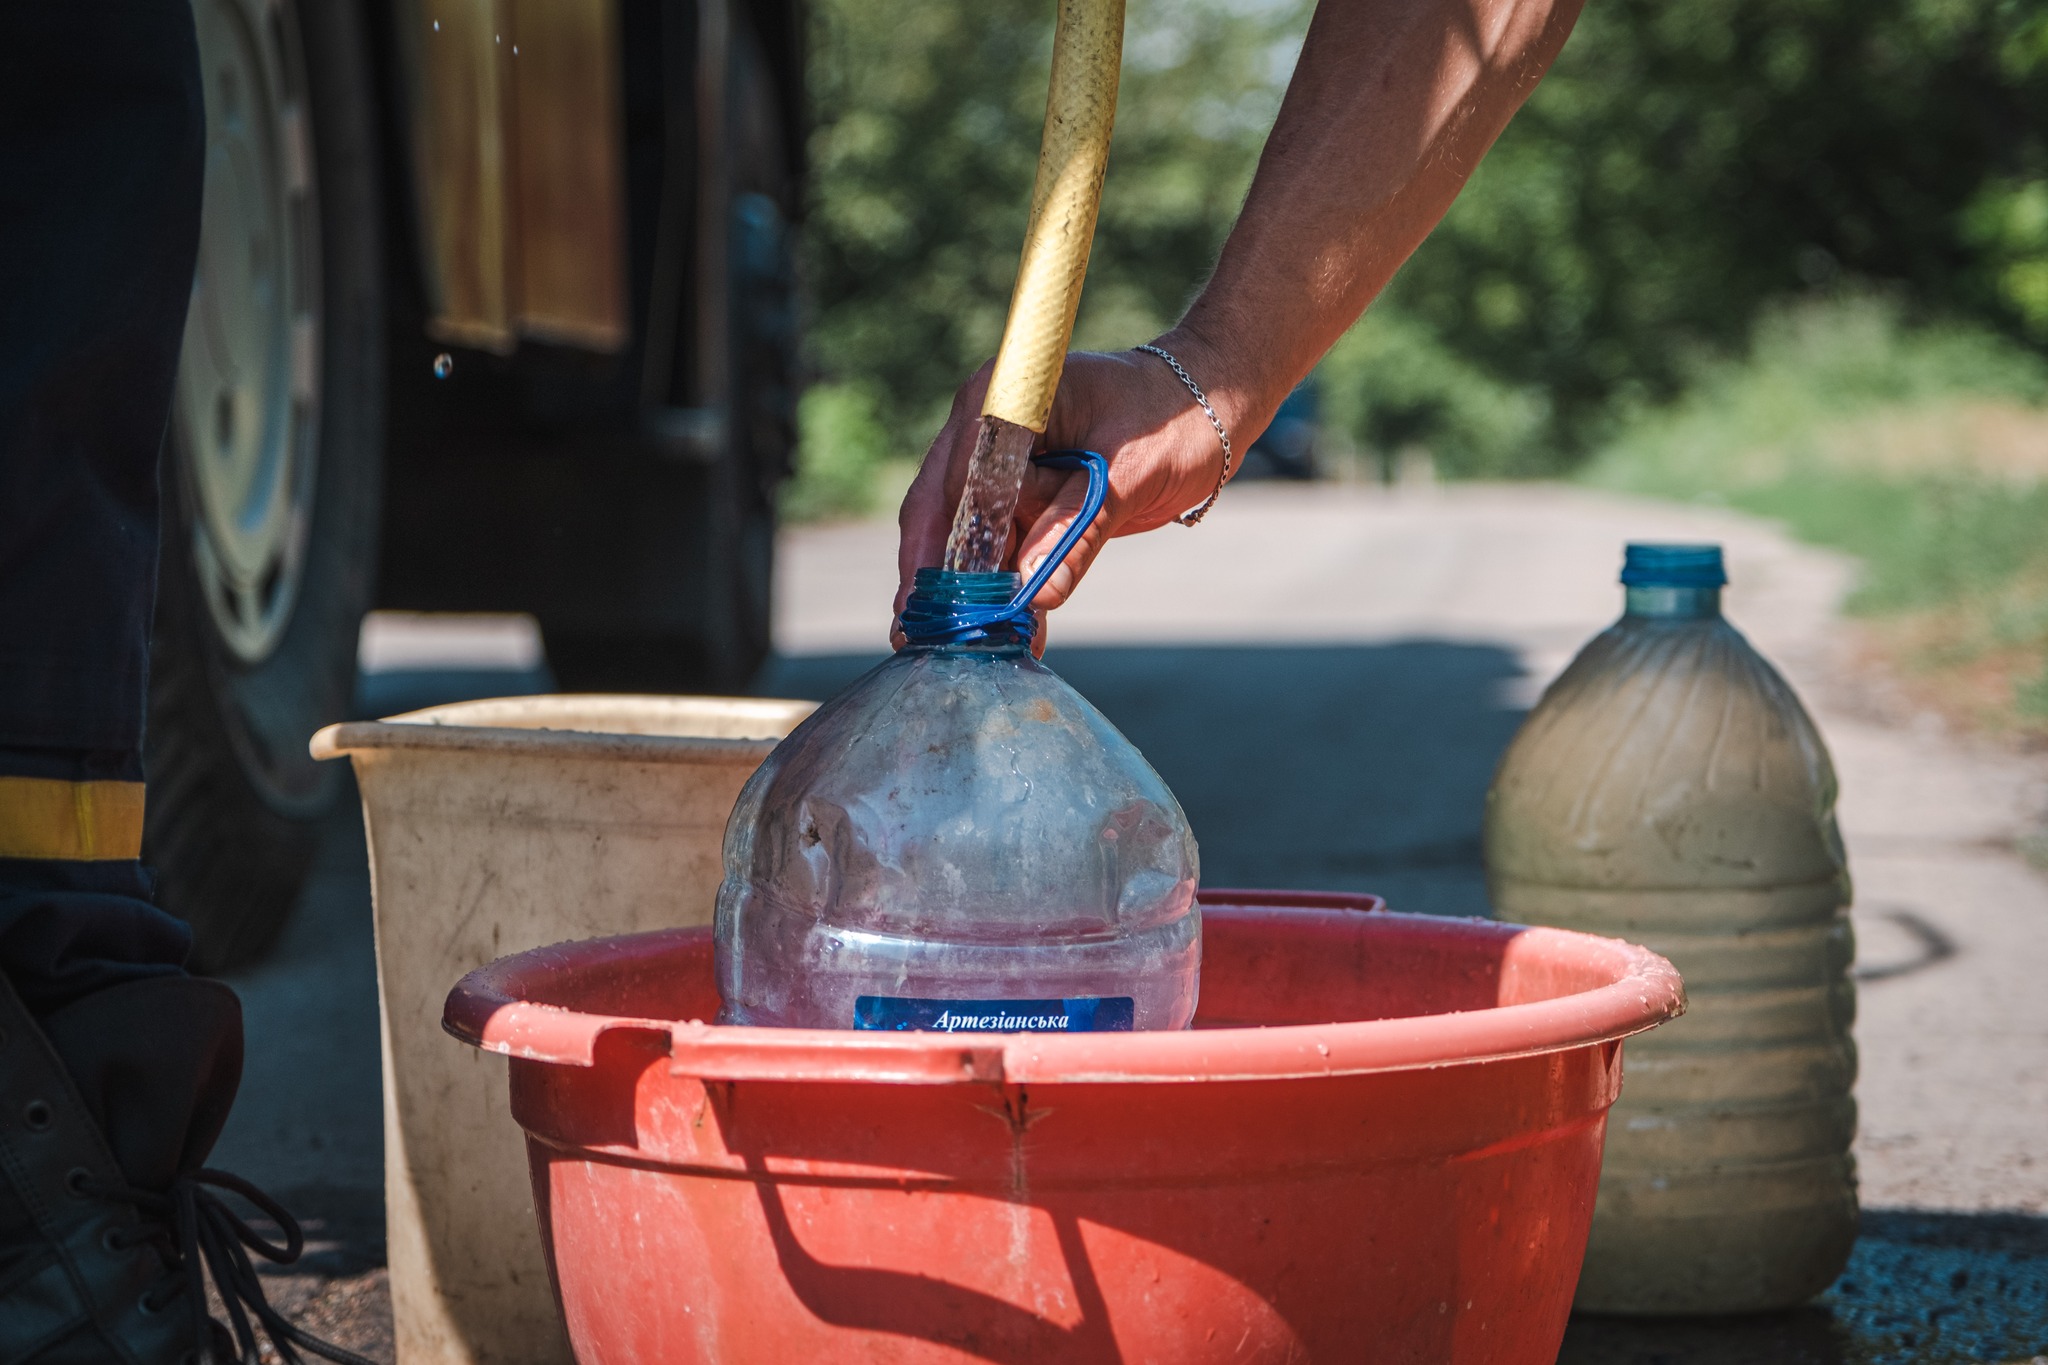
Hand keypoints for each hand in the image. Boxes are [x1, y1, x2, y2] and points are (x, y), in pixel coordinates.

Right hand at [894, 333, 1256, 653]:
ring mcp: (1007, 465)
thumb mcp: (1130, 474)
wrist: (1210, 408)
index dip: (935, 544)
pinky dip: (1011, 588)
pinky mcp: (1029, 496)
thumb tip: (1034, 593)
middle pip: (945, 511)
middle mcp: (992, 428)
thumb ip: (1079, 529)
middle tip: (924, 637)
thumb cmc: (1176, 419)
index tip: (927, 600)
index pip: (954, 479)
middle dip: (941, 577)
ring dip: (977, 592)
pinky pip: (1007, 547)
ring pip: (972, 538)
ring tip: (974, 649)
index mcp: (1006, 402)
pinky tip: (1017, 634)